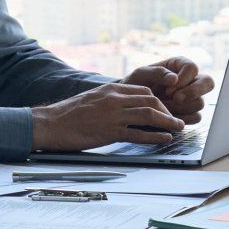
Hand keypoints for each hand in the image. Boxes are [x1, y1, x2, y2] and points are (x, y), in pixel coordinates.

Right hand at [30, 82, 184, 150]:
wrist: (50, 123)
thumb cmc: (68, 114)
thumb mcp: (91, 98)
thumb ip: (109, 100)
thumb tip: (122, 106)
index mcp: (110, 89)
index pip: (143, 91)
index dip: (158, 101)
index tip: (165, 110)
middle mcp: (114, 99)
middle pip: (150, 101)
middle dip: (167, 111)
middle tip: (177, 121)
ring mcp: (113, 115)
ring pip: (148, 115)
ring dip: (167, 122)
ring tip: (178, 129)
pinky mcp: (110, 131)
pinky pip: (138, 133)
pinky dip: (154, 136)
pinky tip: (164, 139)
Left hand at [123, 56, 215, 124]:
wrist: (130, 105)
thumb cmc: (135, 85)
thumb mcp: (141, 74)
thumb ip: (157, 72)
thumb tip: (174, 78)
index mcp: (180, 66)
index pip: (193, 68)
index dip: (183, 79)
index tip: (168, 88)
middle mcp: (190, 80)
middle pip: (208, 83)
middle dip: (193, 92)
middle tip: (176, 98)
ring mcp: (192, 98)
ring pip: (200, 102)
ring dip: (182, 107)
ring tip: (164, 107)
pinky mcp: (189, 114)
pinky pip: (196, 117)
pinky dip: (183, 119)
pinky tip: (169, 116)